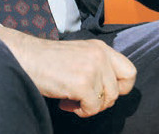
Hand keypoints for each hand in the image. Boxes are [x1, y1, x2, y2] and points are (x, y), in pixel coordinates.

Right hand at [0, 25, 136, 117]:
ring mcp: (92, 68)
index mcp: (101, 48)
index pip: (130, 72)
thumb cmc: (50, 60)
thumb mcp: (81, 55)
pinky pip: (92, 108)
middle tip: (84, 97)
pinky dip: (79, 111)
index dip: (120, 88)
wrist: (28, 57)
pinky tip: (65, 101)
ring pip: (106, 101)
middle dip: (102, 100)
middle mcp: (100, 55)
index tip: (101, 91)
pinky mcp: (83, 83)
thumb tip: (112, 90)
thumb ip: (98, 65)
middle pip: (119, 91)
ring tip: (70, 97)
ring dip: (88, 106)